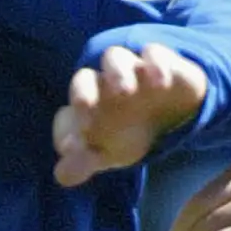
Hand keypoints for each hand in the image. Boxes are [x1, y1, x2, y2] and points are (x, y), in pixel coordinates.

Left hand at [53, 44, 207, 186]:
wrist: (169, 116)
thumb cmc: (127, 133)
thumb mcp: (108, 153)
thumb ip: (84, 163)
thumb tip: (61, 177)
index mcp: (85, 107)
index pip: (67, 116)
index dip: (66, 131)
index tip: (71, 147)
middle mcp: (102, 85)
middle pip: (84, 78)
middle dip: (83, 91)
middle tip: (85, 106)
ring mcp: (130, 71)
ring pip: (115, 58)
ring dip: (117, 72)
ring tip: (125, 91)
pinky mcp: (160, 64)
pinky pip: (154, 53)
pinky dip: (156, 64)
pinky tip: (160, 83)